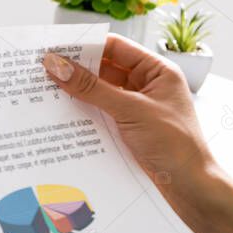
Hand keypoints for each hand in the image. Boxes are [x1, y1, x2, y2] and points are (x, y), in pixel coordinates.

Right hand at [42, 34, 205, 180]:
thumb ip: (92, 88)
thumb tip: (57, 65)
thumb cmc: (175, 144)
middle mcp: (146, 85)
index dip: (86, 46)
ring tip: (46, 89)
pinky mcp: (125, 126)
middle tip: (44, 69)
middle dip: (76, 69)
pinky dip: (81, 110)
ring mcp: (134, 106)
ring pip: (98, 90)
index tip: (56, 48)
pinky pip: (97, 111)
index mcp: (157, 71)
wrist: (188, 186)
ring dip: (76, 91)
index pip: (116, 47)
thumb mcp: (131, 110)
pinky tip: (61, 111)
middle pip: (104, 68)